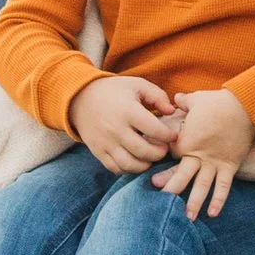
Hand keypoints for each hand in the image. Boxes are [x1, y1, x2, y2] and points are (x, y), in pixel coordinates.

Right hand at [69, 72, 184, 175]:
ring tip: (151, 157)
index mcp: (128, 110)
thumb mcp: (137, 84)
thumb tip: (171, 111)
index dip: (168, 136)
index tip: (174, 135)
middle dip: (160, 153)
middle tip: (165, 149)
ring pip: (130, 164)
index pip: (154, 130)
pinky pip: (116, 168)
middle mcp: (116, 129)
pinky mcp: (98, 152)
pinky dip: (129, 169)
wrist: (81, 98)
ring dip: (146, 164)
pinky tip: (136, 161)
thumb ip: (157, 96)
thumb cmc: (114, 91)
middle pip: (144, 151)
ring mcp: (106, 143)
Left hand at [156, 86, 254, 219]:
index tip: (153, 174)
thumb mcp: (197, 99)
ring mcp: (214, 162)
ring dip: (194, 203)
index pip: (170, 154)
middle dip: (171, 190)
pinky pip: (224, 186)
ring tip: (187, 219)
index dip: (162, 162)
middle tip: (161, 206)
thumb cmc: (218, 102)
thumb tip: (175, 99)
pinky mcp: (229, 165)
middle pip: (181, 176)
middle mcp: (197, 154)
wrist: (245, 106)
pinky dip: (218, 200)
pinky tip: (212, 214)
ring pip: (201, 186)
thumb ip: (183, 102)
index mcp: (186, 140)